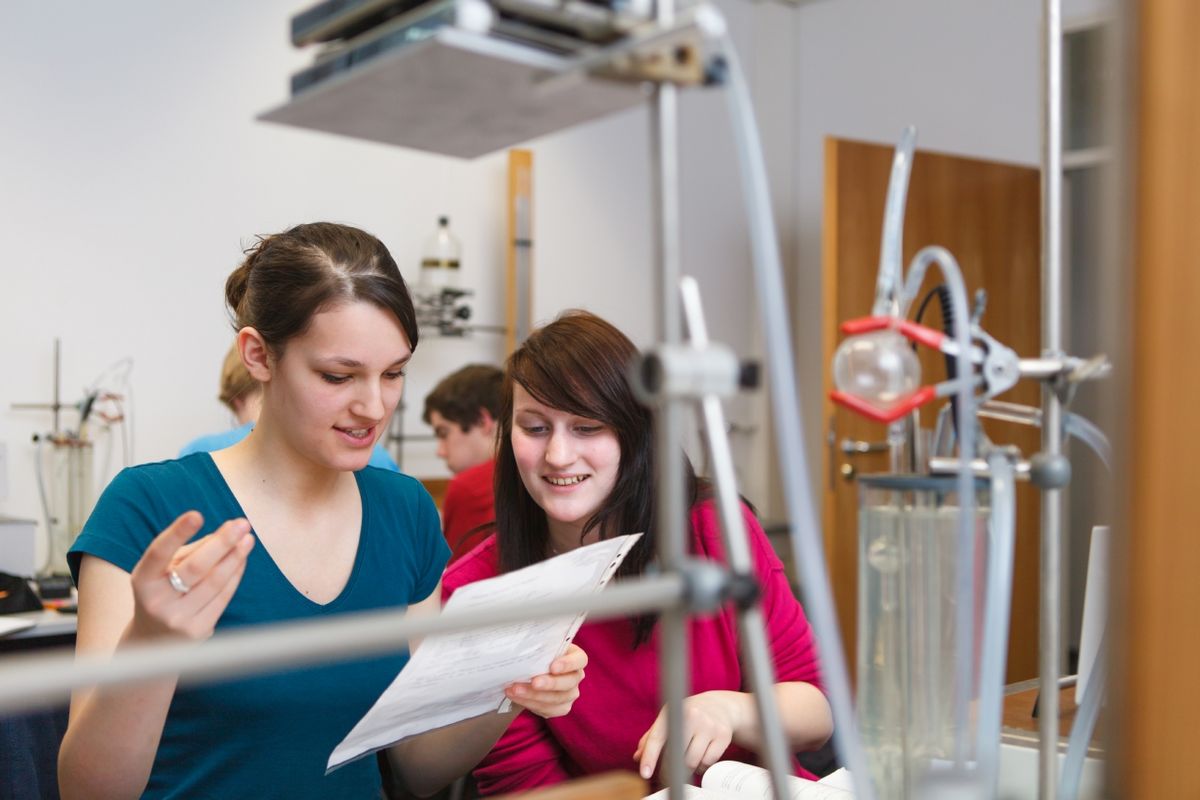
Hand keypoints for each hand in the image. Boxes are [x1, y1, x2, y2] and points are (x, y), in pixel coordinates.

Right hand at [126, 511, 254, 641]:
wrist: (152, 640)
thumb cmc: (161, 592)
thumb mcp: (162, 571)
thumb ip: (188, 551)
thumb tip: (222, 534)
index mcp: (143, 580)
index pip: (159, 553)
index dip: (177, 533)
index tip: (196, 515)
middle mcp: (157, 601)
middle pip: (195, 568)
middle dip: (222, 543)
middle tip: (241, 524)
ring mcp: (178, 619)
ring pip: (214, 582)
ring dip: (235, 557)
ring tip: (248, 539)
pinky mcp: (198, 630)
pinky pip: (223, 597)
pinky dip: (235, 575)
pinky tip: (242, 560)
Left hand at [504, 643, 587, 717]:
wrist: (531, 671)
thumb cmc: (538, 654)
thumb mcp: (541, 646)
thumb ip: (538, 645)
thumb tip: (524, 644)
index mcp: (576, 657)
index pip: (580, 660)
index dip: (568, 664)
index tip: (553, 667)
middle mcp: (576, 677)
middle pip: (569, 682)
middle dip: (549, 683)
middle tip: (533, 682)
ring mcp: (570, 694)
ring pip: (557, 699)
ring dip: (534, 695)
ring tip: (515, 689)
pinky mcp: (560, 708)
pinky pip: (547, 709)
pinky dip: (529, 703)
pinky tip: (516, 696)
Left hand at [634, 690, 748, 779]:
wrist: (719, 705)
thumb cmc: (687, 715)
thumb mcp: (668, 720)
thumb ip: (651, 738)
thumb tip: (637, 757)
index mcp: (672, 711)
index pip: (657, 737)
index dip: (650, 756)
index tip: (645, 773)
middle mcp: (691, 715)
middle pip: (676, 756)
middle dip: (670, 769)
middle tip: (669, 774)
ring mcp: (708, 725)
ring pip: (693, 762)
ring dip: (688, 769)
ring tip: (688, 761)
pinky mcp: (723, 735)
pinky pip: (708, 762)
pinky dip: (702, 767)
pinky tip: (701, 758)